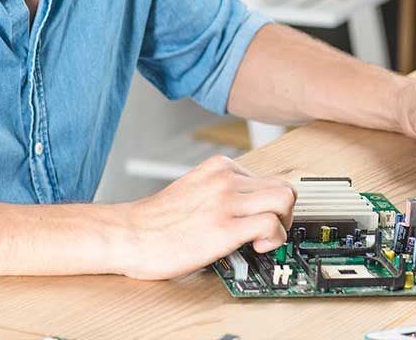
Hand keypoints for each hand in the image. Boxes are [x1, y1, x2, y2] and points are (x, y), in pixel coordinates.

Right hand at [117, 155, 295, 279]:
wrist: (129, 235)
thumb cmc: (155, 220)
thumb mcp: (192, 188)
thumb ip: (218, 190)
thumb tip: (244, 206)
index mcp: (218, 168)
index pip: (267, 178)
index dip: (271, 203)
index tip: (266, 218)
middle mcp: (225, 180)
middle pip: (284, 187)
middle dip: (285, 212)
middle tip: (271, 230)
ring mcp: (226, 202)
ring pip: (285, 200)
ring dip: (283, 224)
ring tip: (264, 239)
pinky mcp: (225, 228)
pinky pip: (271, 225)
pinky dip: (273, 239)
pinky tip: (255, 247)